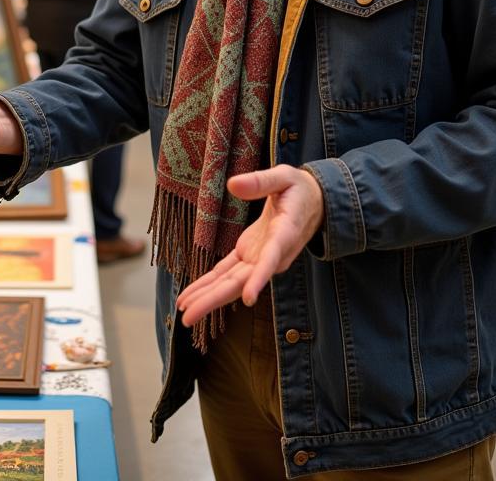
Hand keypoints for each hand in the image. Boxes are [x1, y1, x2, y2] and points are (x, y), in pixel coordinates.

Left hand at [177, 166, 323, 327]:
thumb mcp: (284, 177)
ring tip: (183, 313)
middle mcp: (271, 255)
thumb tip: (233, 185)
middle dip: (214, 300)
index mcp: (284, 234)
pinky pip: (226, 273)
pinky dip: (207, 284)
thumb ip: (261, 182)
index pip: (271, 259)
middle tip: (188, 318)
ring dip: (206, 297)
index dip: (260, 278)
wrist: (312, 203)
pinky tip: (191, 297)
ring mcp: (258, 258)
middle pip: (242, 282)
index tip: (249, 298)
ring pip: (230, 283)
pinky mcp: (248, 255)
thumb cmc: (299, 189)